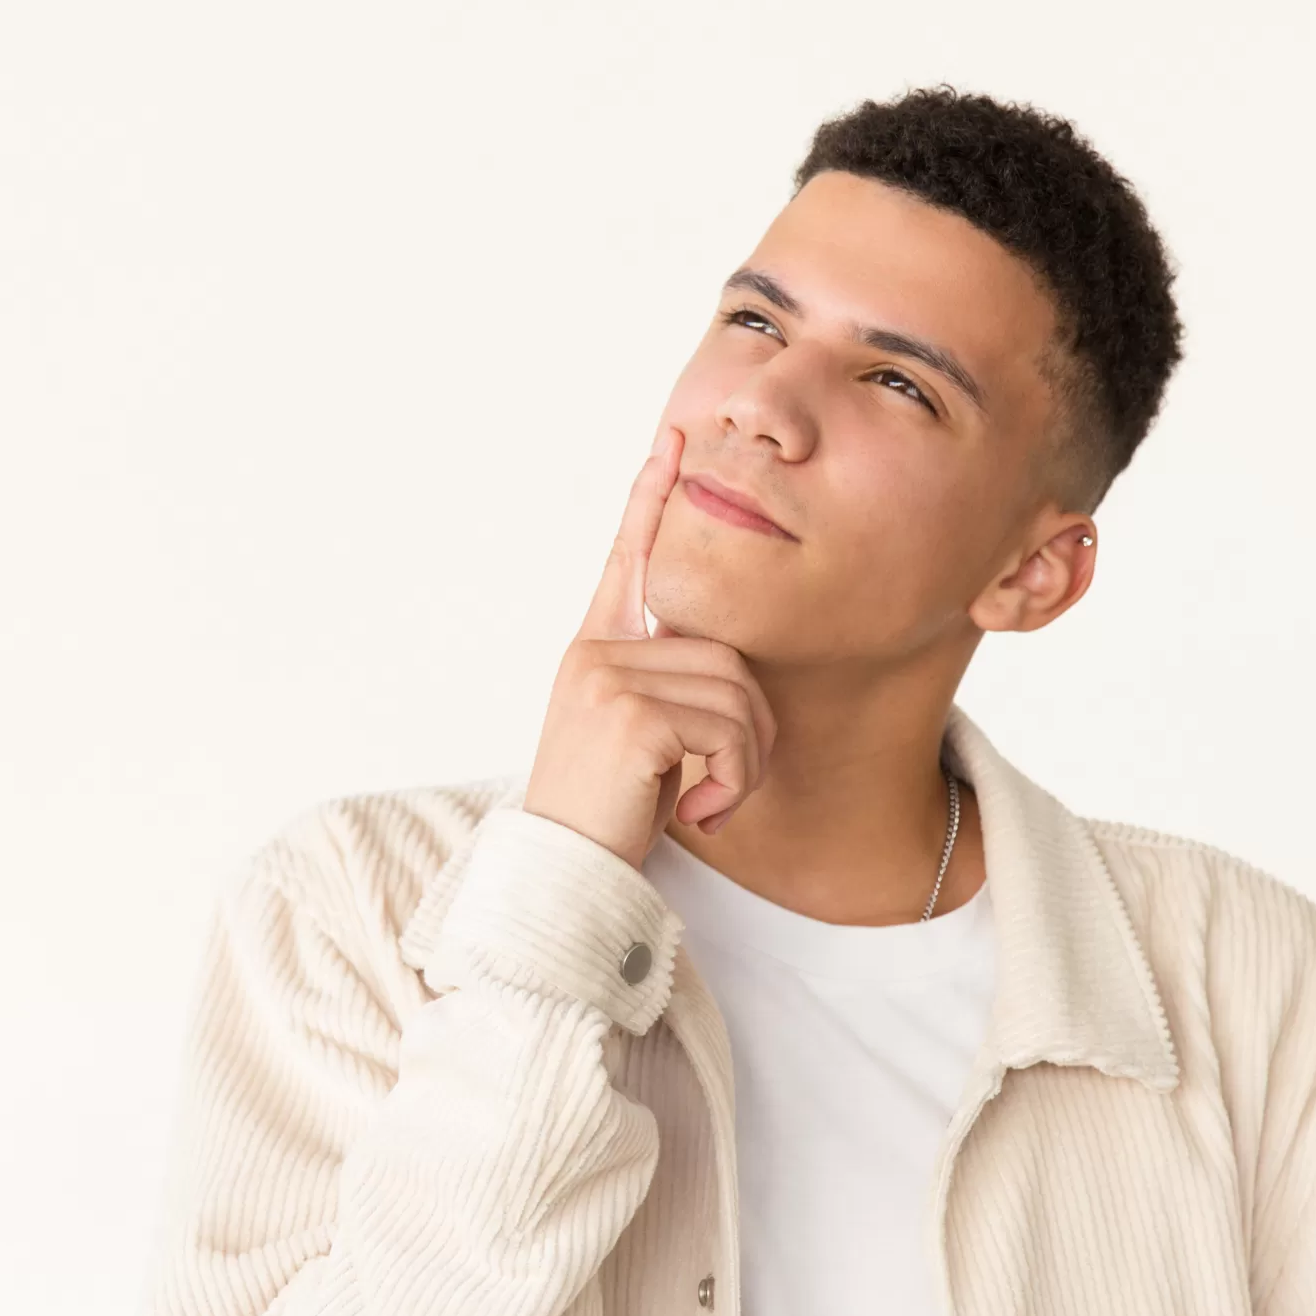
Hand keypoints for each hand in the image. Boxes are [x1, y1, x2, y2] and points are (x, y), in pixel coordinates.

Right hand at [521, 425, 777, 868]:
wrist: (565, 877)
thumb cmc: (608, 817)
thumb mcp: (637, 737)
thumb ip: (663, 683)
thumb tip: (724, 657)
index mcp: (595, 649)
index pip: (629, 555)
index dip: (653, 495)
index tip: (675, 437)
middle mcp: (594, 651)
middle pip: (727, 651)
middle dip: (750, 727)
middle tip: (725, 784)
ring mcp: (606, 675)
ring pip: (738, 691)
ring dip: (746, 760)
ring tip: (709, 800)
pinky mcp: (629, 711)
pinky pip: (731, 729)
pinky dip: (736, 782)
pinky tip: (700, 813)